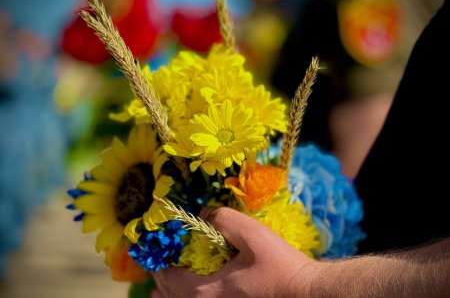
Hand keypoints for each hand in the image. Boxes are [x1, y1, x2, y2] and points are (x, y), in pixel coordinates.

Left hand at [151, 206, 323, 297]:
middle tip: (156, 266)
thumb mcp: (252, 235)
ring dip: (170, 294)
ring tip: (160, 290)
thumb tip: (204, 212)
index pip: (169, 278)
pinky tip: (194, 294)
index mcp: (207, 290)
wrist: (307, 294)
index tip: (154, 249)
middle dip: (161, 280)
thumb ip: (224, 219)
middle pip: (172, 296)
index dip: (158, 262)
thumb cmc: (281, 267)